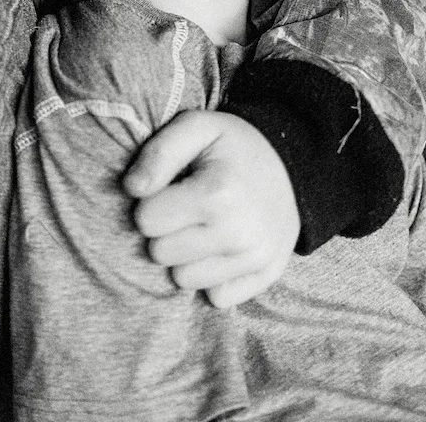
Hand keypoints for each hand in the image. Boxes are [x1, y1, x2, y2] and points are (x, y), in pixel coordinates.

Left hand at [122, 109, 299, 307]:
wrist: (294, 164)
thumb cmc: (233, 145)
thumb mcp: (195, 127)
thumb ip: (157, 153)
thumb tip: (132, 188)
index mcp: (216, 193)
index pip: (145, 220)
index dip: (152, 202)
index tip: (171, 189)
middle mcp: (238, 233)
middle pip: (160, 254)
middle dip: (166, 231)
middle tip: (187, 208)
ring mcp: (254, 259)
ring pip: (183, 280)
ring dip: (186, 256)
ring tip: (204, 226)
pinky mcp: (266, 276)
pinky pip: (216, 297)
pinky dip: (213, 277)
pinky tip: (221, 248)